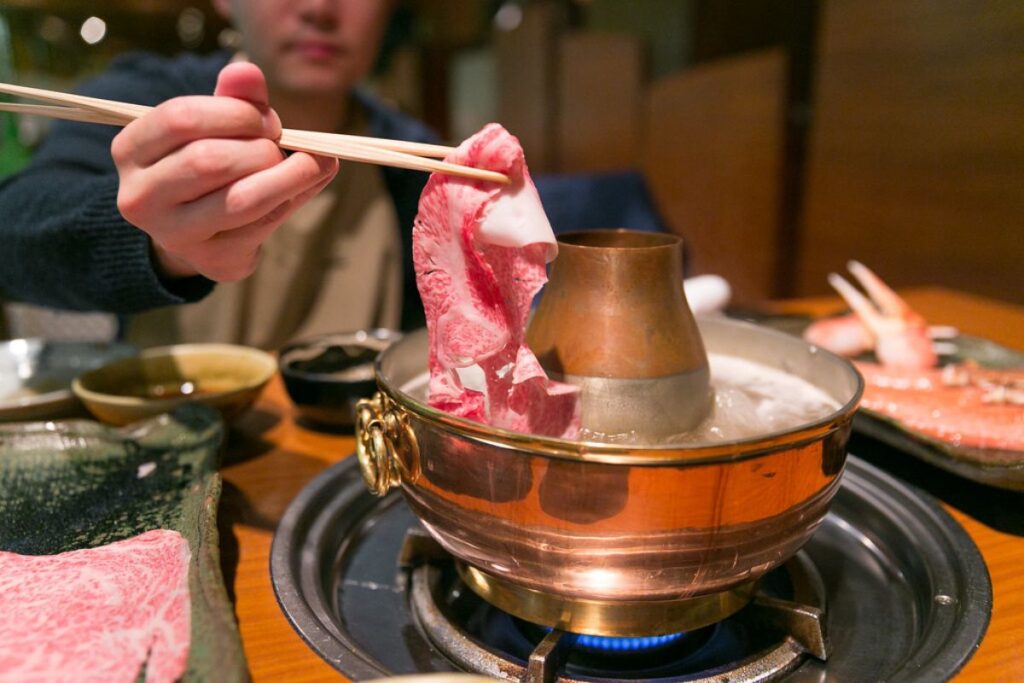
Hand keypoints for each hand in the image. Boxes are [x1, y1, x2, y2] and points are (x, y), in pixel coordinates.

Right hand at [111, 62, 338, 280]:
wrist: (197, 232)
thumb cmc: (206, 163)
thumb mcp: (213, 125)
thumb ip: (231, 98)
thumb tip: (246, 70)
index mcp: (131, 150)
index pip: (181, 119)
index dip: (235, 113)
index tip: (267, 119)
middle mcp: (140, 196)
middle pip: (210, 161)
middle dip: (261, 148)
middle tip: (281, 144)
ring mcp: (173, 234)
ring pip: (240, 200)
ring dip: (287, 177)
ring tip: (309, 164)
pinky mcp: (212, 259)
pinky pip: (262, 226)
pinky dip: (291, 201)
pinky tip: (302, 187)